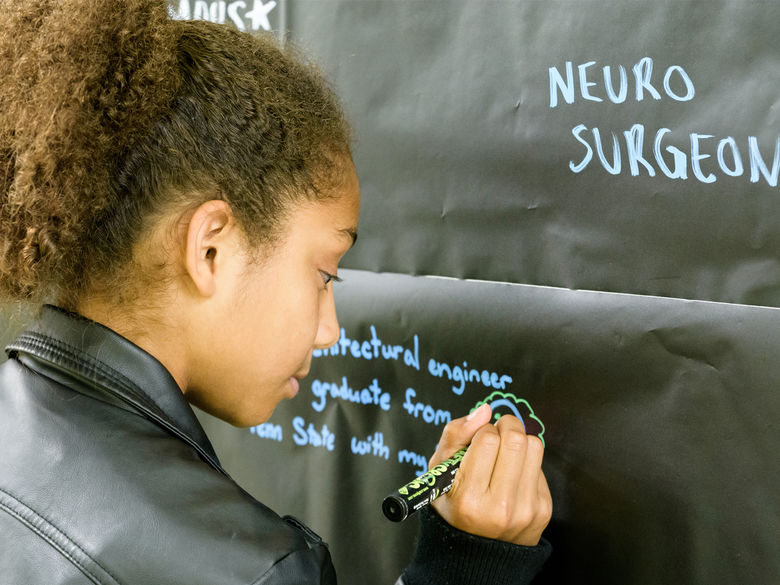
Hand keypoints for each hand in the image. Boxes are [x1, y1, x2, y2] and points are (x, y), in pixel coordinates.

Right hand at [429, 403, 551, 545]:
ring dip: (519, 440)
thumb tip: (484, 410)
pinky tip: (512, 473)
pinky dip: (526, 462)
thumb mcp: (438, 472)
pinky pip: (541, 466)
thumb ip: (454, 435)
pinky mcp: (543, 509)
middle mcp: (500, 507)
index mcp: (468, 498)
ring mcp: (525, 510)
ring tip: (504, 450)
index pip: (486, 439)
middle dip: (506, 425)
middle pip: (515, 440)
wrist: (477, 552)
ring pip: (534, 447)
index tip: (477, 438)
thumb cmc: (453, 505)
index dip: (481, 430)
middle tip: (496, 431)